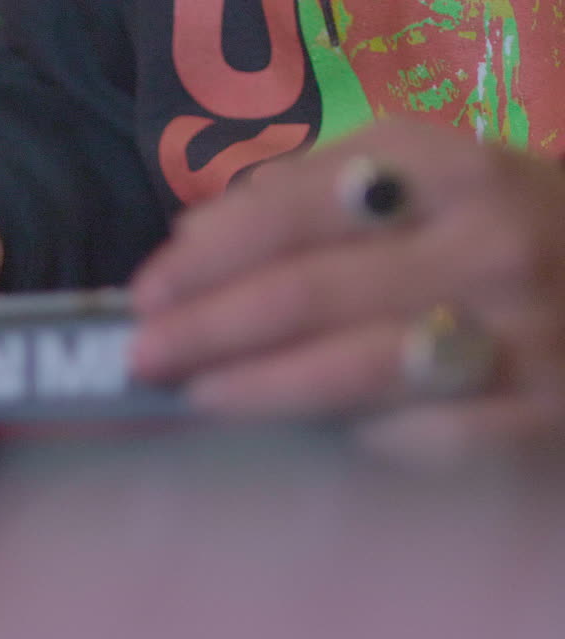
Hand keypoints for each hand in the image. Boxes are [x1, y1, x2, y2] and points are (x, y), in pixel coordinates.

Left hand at [130, 120, 564, 463]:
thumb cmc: (494, 229)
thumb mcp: (418, 176)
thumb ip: (305, 193)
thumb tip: (189, 238)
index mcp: (447, 169)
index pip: (292, 211)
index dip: (206, 257)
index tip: (147, 292)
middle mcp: (485, 247)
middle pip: (306, 294)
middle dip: (204, 330)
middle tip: (141, 356)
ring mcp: (518, 338)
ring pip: (352, 372)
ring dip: (255, 389)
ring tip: (194, 396)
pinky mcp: (537, 420)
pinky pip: (419, 441)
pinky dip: (347, 440)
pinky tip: (298, 442)